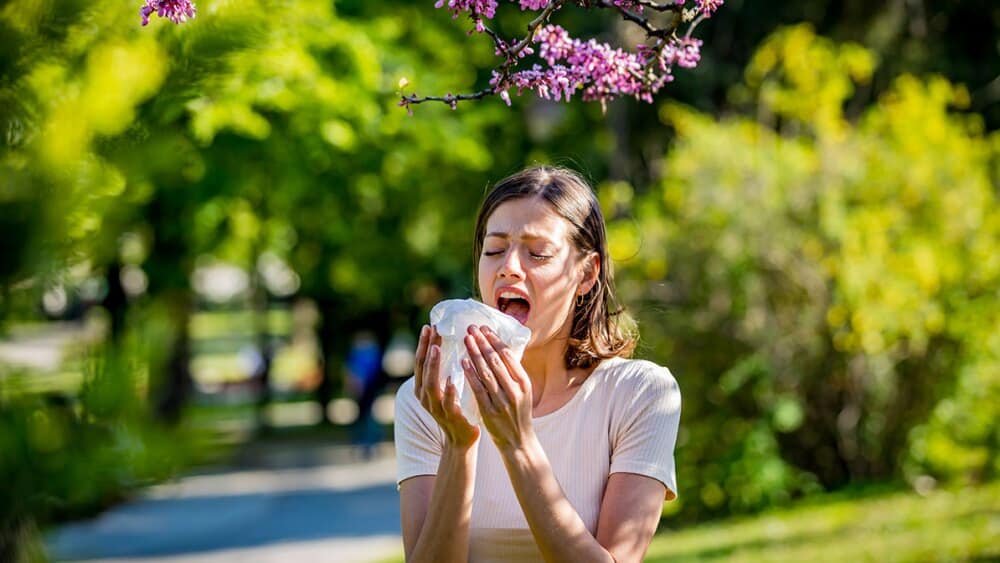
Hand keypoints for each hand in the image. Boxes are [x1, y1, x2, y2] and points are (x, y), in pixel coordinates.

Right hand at [414, 324, 479, 449]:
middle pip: (423, 368)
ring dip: (433, 365)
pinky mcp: (450, 417)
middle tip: (432, 329)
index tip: (429, 326)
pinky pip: (447, 403)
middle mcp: (425, 397)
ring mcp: (436, 407)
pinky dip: (449, 391)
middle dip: (427, 348)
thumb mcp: (446, 387)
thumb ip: (445, 371)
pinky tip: (452, 379)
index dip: (424, 344)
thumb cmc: (456, 408)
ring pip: (431, 384)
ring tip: (437, 347)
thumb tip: (450, 344)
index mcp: (423, 388)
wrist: (461, 439)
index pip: (421, 361)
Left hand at [462, 325, 534, 452]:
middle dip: (483, 342)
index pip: (509, 356)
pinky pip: (478, 389)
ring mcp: (502, 401)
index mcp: (524, 383)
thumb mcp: (523, 392)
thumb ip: (513, 374)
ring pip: (486, 372)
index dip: (495, 340)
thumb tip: (501, 349)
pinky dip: (470, 374)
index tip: (484, 328)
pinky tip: (463, 362)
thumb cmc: (518, 414)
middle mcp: (515, 390)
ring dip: (475, 354)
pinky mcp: (489, 411)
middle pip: (496, 361)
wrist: (518, 442)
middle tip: (471, 328)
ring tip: (466, 339)